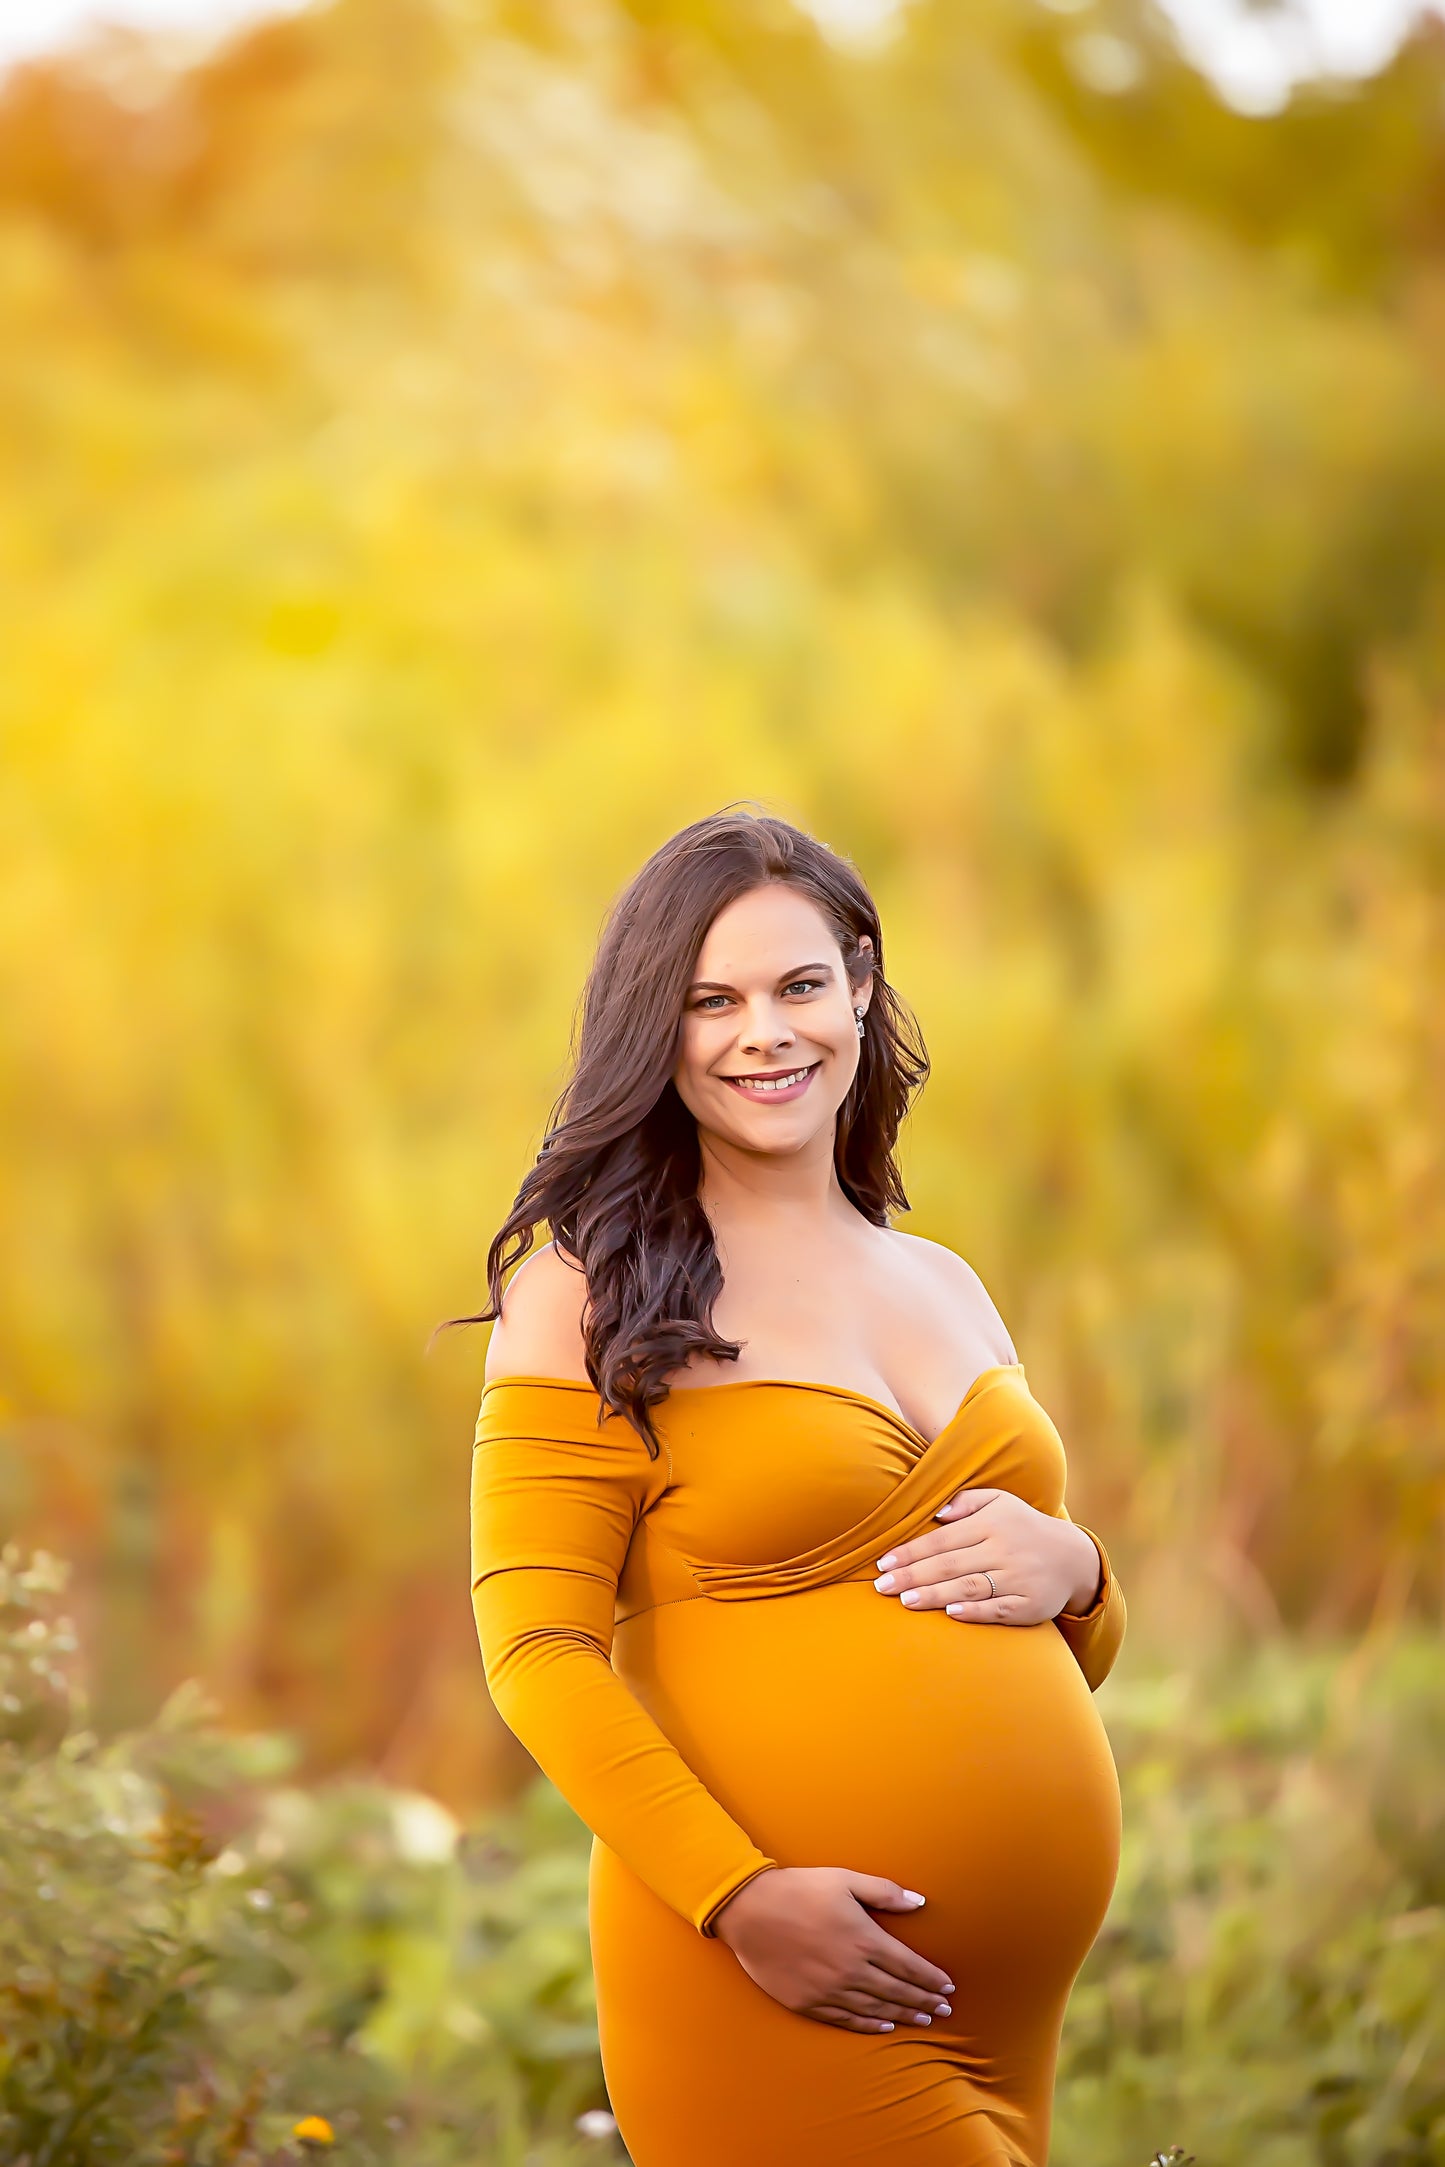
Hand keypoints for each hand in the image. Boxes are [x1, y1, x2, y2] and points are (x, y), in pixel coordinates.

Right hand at [711, 1867, 954, 2034]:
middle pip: (898, 1991)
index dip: (931, 1978)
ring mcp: (829, 1990)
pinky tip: (885, 2026)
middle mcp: (851, 1969)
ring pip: (877, 2009)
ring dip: (904, 2015)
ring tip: (924, 2020)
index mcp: (864, 1938)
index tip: (949, 1987)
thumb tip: (919, 1902)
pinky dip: (870, 2025)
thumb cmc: (799, 1888)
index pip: (909, 1965)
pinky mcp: (808, 2003)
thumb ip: (884, 1892)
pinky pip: (847, 2020)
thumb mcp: (845, 1879)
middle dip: (925, 2001)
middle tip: (945, 2010)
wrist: (750, 1909)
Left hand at [873, 1490, 1101, 1624]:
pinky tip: (950, 1614)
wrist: (1073, 1557)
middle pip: (950, 1565)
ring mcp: (1017, 1578)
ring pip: (969, 1587)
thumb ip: (966, 1501)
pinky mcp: (1029, 1604)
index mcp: (991, 1523)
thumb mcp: (1000, 1501)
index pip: (942, 1538)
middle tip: (882, 1586)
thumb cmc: (1023, 1527)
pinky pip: (998, 1609)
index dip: (911, 1551)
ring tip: (905, 1601)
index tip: (883, 1563)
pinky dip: (974, 1611)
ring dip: (935, 1595)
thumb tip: (936, 1512)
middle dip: (913, 1576)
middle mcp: (1003, 1549)